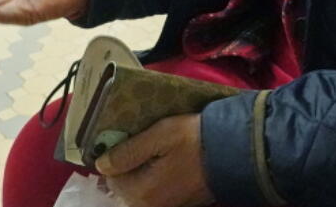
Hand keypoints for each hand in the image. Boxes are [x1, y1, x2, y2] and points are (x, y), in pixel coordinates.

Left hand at [97, 115, 213, 206]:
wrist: (234, 151)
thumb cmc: (194, 139)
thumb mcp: (159, 136)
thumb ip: (127, 153)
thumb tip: (101, 165)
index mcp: (141, 193)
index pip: (111, 177)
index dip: (114, 155)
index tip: (124, 137)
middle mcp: (150, 206)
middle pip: (124, 187)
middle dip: (126, 165)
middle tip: (138, 141)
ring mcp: (166, 206)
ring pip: (139, 189)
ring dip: (139, 170)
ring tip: (152, 149)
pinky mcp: (178, 202)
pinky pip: (154, 191)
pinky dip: (152, 177)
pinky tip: (163, 160)